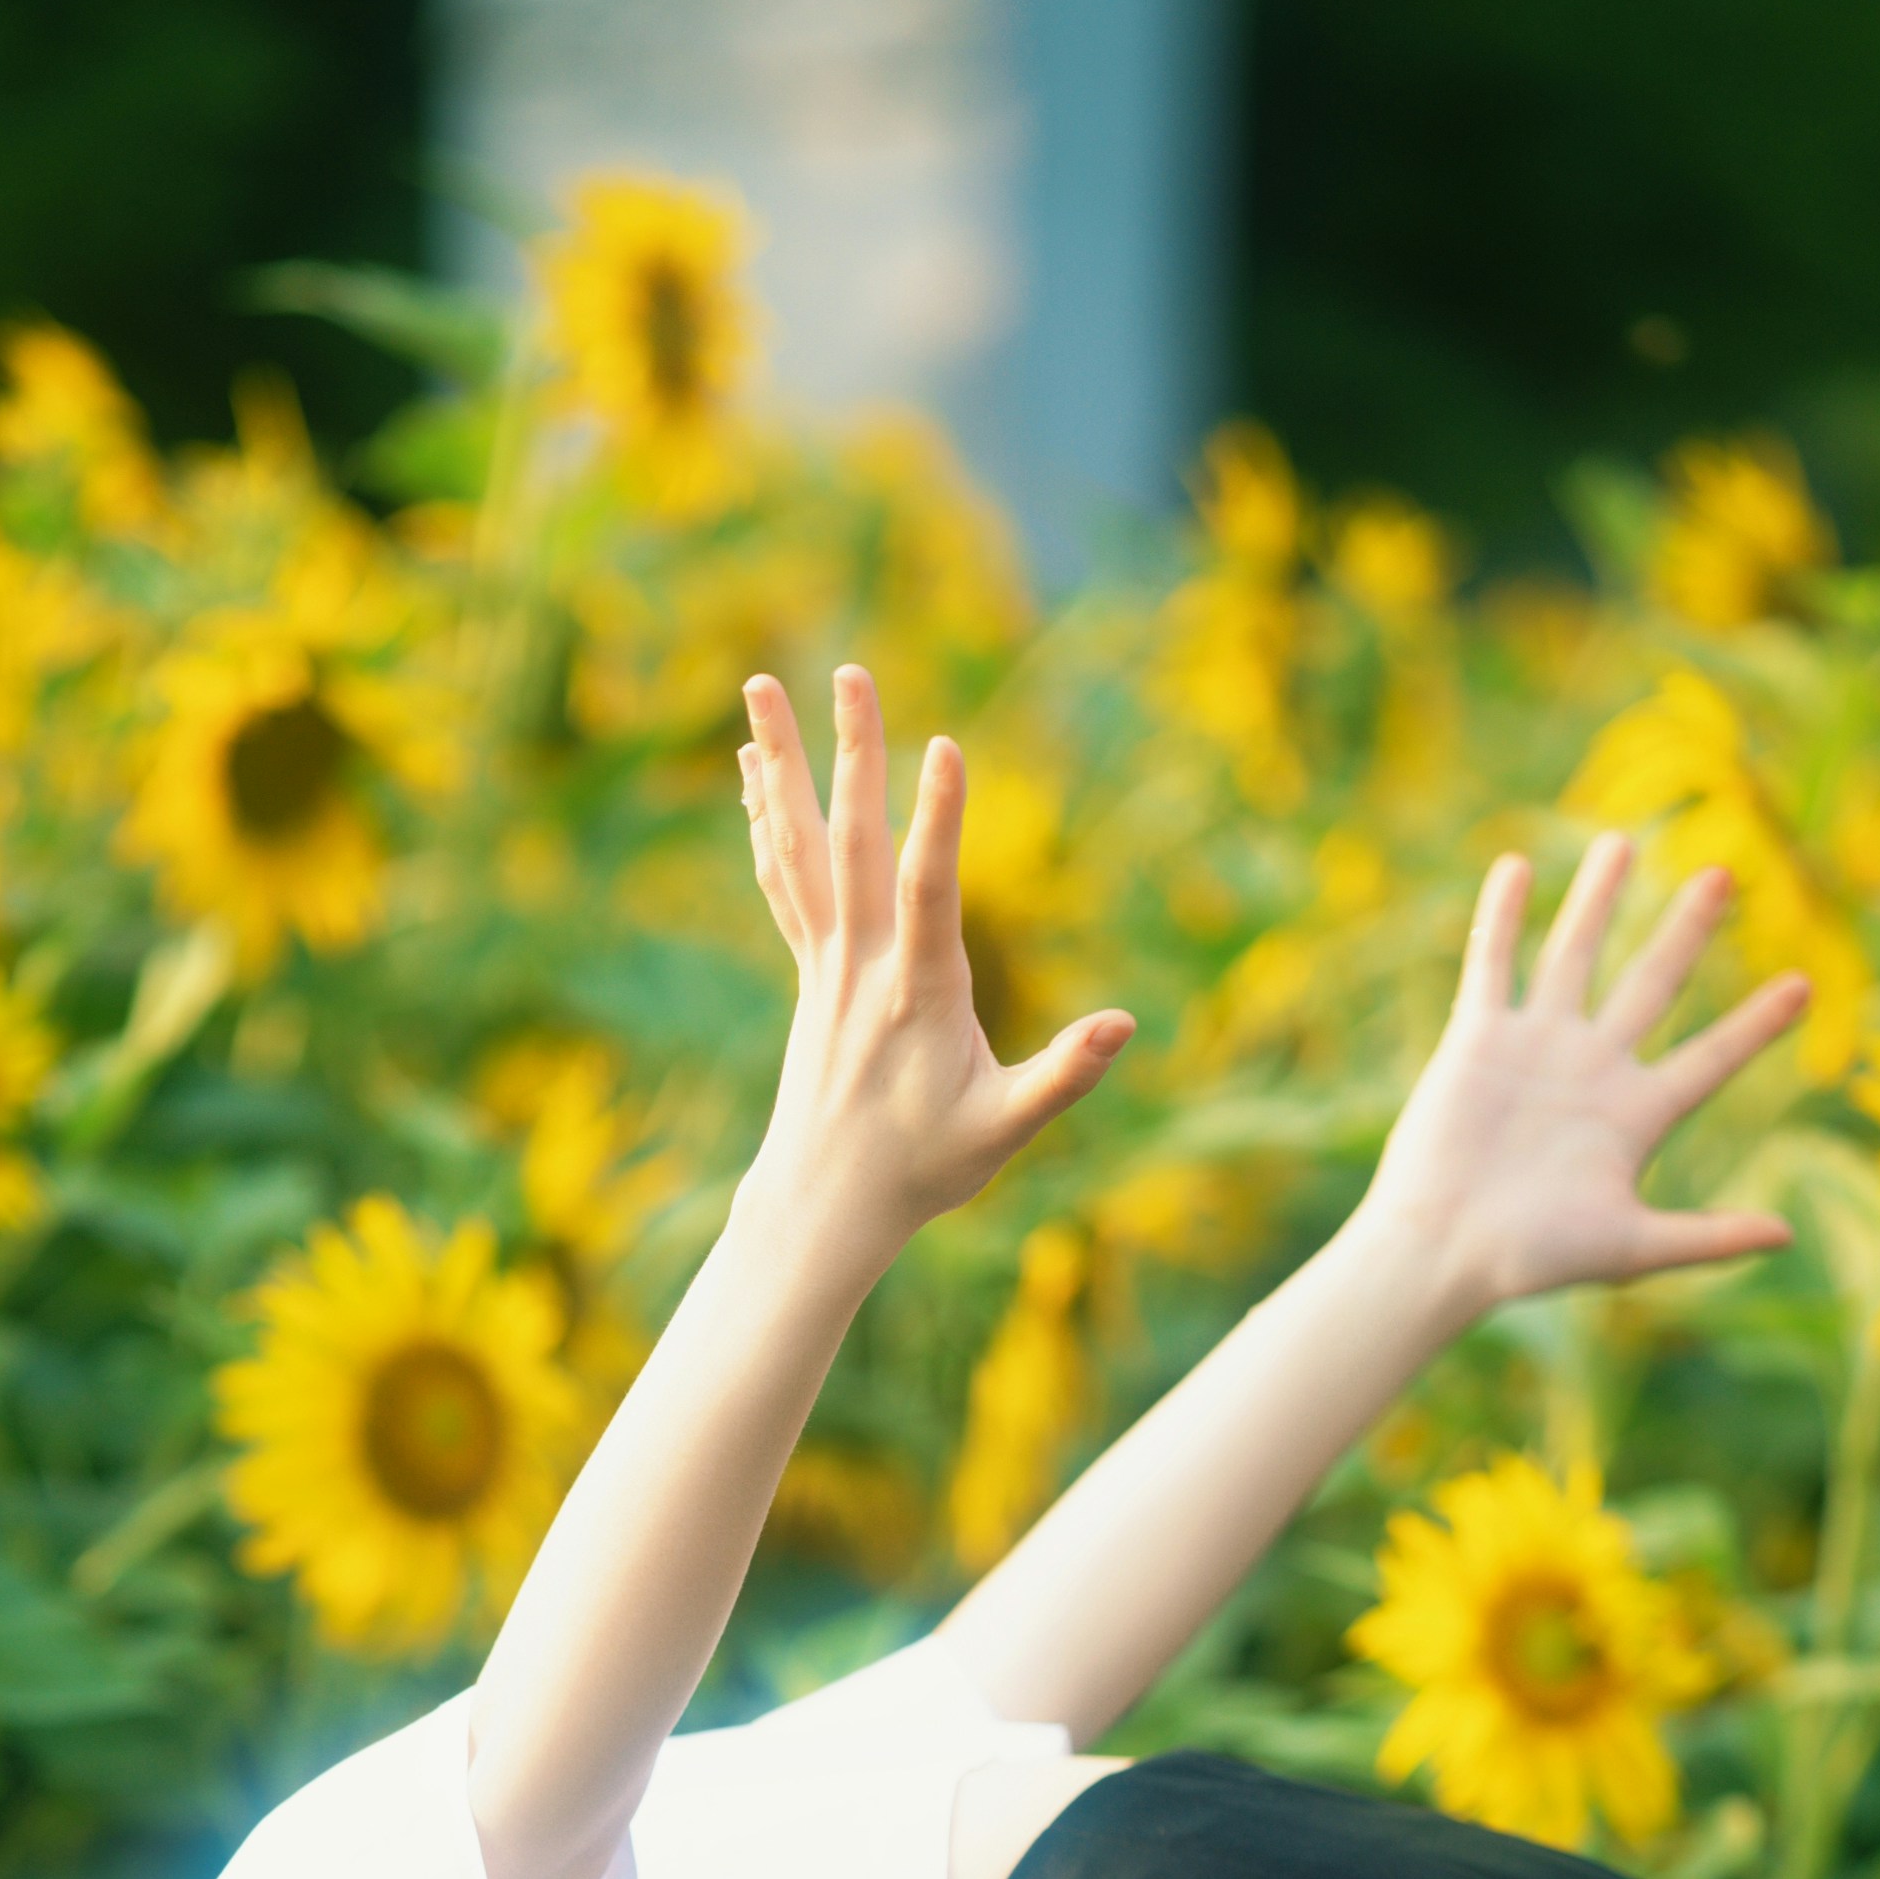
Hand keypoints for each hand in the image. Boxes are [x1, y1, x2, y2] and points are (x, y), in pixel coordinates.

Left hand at [738, 664, 1132, 1268]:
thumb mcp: (1003, 1130)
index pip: (929, 892)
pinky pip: (784, 877)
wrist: (823, 1206)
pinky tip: (754, 769)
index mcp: (918, 994)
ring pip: (801, 846)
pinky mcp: (809, 969)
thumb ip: (1063, 1076)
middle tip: (852, 671)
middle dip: (856, 754)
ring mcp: (825, 964)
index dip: (939, 819)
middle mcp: (861, 967)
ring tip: (761, 683)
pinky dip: (770, 820)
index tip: (946, 745)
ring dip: (782, 763)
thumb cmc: (922, 1169)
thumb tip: (1125, 1026)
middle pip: (854, 843)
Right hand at [1359, 835, 1807, 1322]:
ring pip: (1574, 956)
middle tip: (1724, 873)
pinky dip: (1500, 917)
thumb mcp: (1630, 1248)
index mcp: (1634, 1116)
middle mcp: (1591, 1070)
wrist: (1441, 1252)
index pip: (1711, 1059)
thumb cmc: (1532, 1260)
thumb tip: (1788, 1235)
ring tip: (1622, 841)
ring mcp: (1534, 1049)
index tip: (1805, 984)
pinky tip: (1515, 866)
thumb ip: (1707, 1239)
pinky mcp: (1477, 1041)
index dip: (1755, 1025)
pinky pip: (1492, 965)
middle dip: (1687, 931)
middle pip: (1652, 983)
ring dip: (1598, 900)